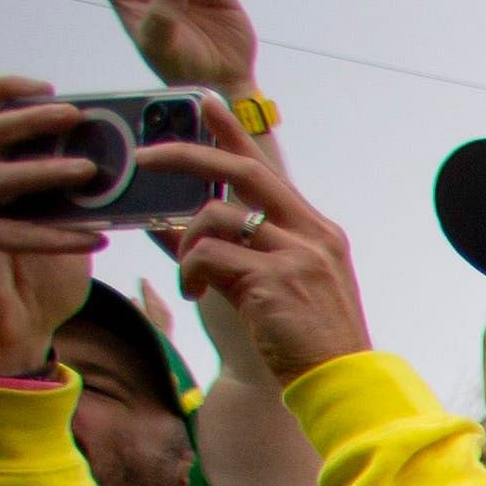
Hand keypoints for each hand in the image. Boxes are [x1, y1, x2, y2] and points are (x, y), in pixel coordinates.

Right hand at [0, 78, 113, 377]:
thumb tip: (125, 161)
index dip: (6, 92)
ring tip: (91, 173)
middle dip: (31, 120)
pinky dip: (52, 235)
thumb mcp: (59, 223)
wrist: (8, 338)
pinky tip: (92, 240)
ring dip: (46, 172)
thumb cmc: (33, 279)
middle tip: (76, 116)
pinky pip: (6, 232)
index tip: (49, 88)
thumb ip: (72, 192)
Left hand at [141, 99, 369, 380]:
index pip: (268, 168)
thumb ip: (242, 251)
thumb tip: (178, 229)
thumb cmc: (307, 341)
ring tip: (190, 277)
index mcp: (317, 231)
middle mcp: (311, 233)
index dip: (233, 133)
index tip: (205, 101)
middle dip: (187, 155)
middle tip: (145, 158)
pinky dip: (190, 271)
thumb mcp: (280, 285)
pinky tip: (193, 294)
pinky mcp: (273, 278)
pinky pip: (207, 255)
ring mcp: (296, 253)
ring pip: (215, 216)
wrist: (340, 384)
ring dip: (186, 243)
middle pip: (241, 170)